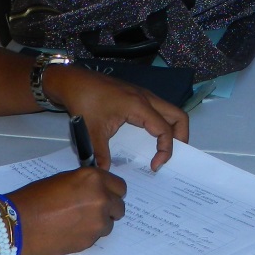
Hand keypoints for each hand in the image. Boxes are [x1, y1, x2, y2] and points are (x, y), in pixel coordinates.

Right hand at [9, 166, 126, 254]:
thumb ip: (86, 183)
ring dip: (99, 221)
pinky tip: (72, 230)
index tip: (105, 194)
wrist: (20, 224)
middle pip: (119, 206)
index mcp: (94, 179)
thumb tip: (97, 190)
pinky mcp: (91, 240)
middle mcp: (101, 199)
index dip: (111, 190)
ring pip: (110, 223)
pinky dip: (89, 233)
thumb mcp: (65, 179)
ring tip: (78, 220)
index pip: (120, 186)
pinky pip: (97, 235)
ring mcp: (98, 221)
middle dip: (109, 207)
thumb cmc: (36, 197)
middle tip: (91, 209)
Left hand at [43, 65, 189, 170]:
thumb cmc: (84, 101)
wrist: (73, 81)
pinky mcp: (137, 96)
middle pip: (178, 116)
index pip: (165, 129)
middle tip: (171, 156)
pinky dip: (163, 124)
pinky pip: (159, 110)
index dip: (165, 150)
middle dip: (181, 138)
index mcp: (139, 106)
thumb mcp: (92, 130)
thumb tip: (105, 172)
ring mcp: (143, 96)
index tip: (155, 165)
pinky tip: (151, 137)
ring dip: (173, 130)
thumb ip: (100, 153)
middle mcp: (146, 98)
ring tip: (164, 149)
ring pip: (171, 111)